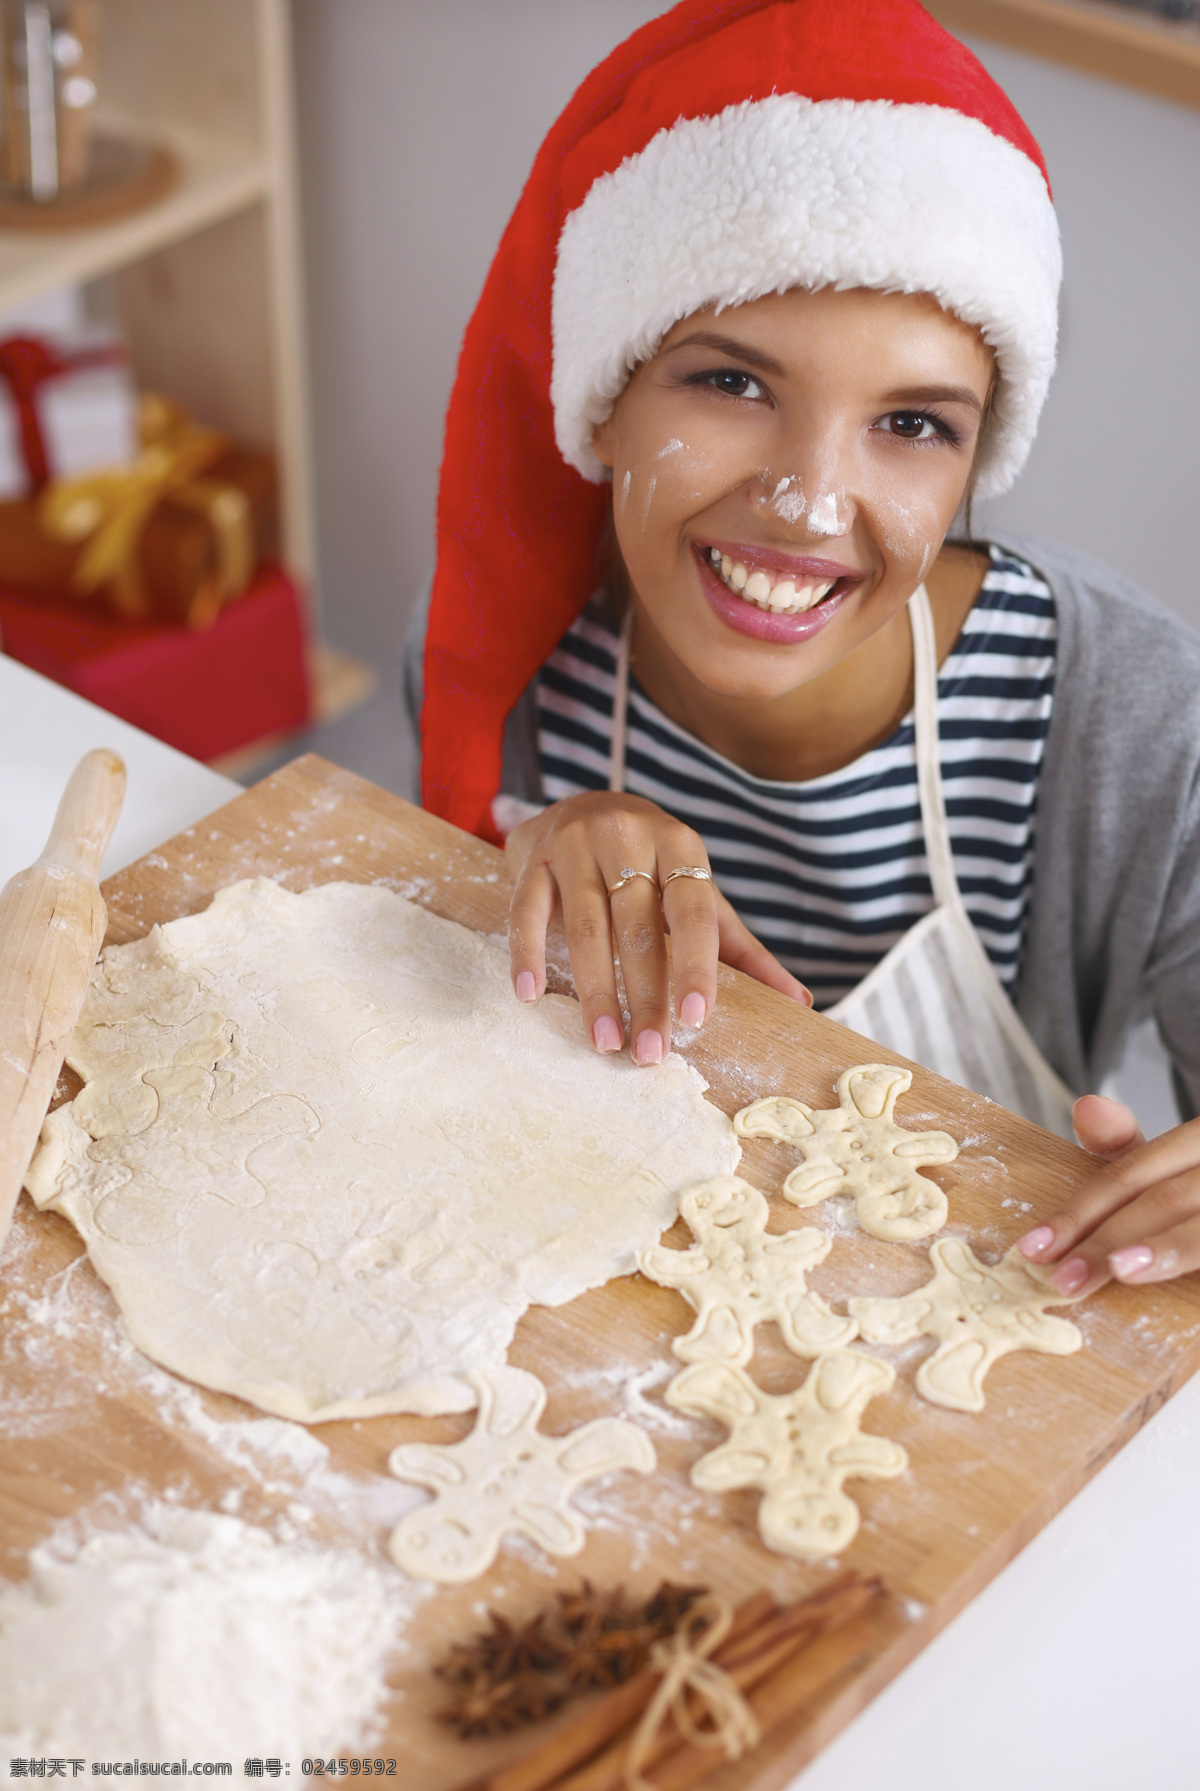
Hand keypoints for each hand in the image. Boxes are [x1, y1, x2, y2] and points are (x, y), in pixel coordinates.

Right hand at [505, 791, 810, 1062]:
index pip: (693, 911)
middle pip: (638, 926)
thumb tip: (799, 1002)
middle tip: (648, 1054)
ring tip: (604, 1041)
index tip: (697, 1017)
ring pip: (584, 924)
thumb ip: (741, 948)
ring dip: (594, 989)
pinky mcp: (532, 857)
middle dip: (644, 995)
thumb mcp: (698, 893)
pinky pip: (525, 909)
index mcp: (680, 845)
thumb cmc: (650, 863)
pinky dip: (526, 953)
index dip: (696, 965)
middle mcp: (628, 836)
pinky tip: (530, 996)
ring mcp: (575, 844)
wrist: (579, 804)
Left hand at [1017, 1093, 1199, 1293]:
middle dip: (1110, 1239)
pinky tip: (1191, 1302)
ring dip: (1168, 1249)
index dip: (1083, 1209)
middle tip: (1062, 1278)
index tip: (1036, 1247)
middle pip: (1167, 1199)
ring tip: (1121, 1270)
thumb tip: (1086, 1109)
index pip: (1133, 1171)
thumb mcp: (1186, 1159)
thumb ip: (1133, 1152)